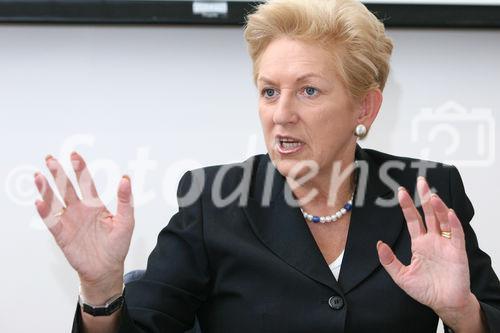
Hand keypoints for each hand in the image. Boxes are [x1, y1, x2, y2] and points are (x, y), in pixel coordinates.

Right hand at [34, 152, 133, 288]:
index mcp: (94, 205)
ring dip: (46, 190)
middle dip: (59, 174)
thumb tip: (125, 178)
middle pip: (66, 188)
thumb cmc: (117, 246)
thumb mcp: (126, 221)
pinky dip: (45, 213)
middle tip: (50, 159)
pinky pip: (52, 222)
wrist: (107, 269)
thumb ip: (125, 200)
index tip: (74, 155)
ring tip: (39, 177)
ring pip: (55, 202)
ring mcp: (69, 222)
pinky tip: (40, 202)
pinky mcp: (62, 236)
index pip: (86, 183)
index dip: (80, 169)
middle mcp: (79, 210)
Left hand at [376, 177, 476, 328]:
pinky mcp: (457, 251)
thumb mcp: (400, 276)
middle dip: (424, 197)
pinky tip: (449, 212)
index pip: (412, 219)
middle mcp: (433, 240)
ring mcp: (445, 244)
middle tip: (420, 181)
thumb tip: (379, 244)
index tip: (401, 192)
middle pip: (428, 214)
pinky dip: (453, 223)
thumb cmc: (425, 290)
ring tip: (431, 195)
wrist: (444, 303)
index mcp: (419, 243)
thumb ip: (389, 260)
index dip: (407, 206)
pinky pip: (456, 234)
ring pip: (442, 220)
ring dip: (438, 207)